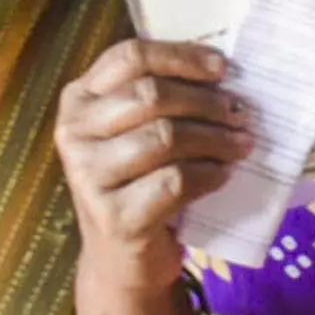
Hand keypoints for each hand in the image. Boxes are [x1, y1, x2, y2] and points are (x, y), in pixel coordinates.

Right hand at [56, 35, 243, 290]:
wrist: (121, 258)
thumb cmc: (137, 184)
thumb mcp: (136, 132)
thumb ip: (162, 98)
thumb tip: (222, 73)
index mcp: (79, 100)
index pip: (130, 57)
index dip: (180, 56)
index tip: (222, 68)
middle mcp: (74, 134)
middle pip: (151, 96)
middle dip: (206, 102)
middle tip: (241, 115)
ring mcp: (88, 177)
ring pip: (166, 137)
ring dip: (215, 139)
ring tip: (241, 145)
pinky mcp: (114, 216)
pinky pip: (175, 181)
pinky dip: (209, 175)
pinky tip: (223, 175)